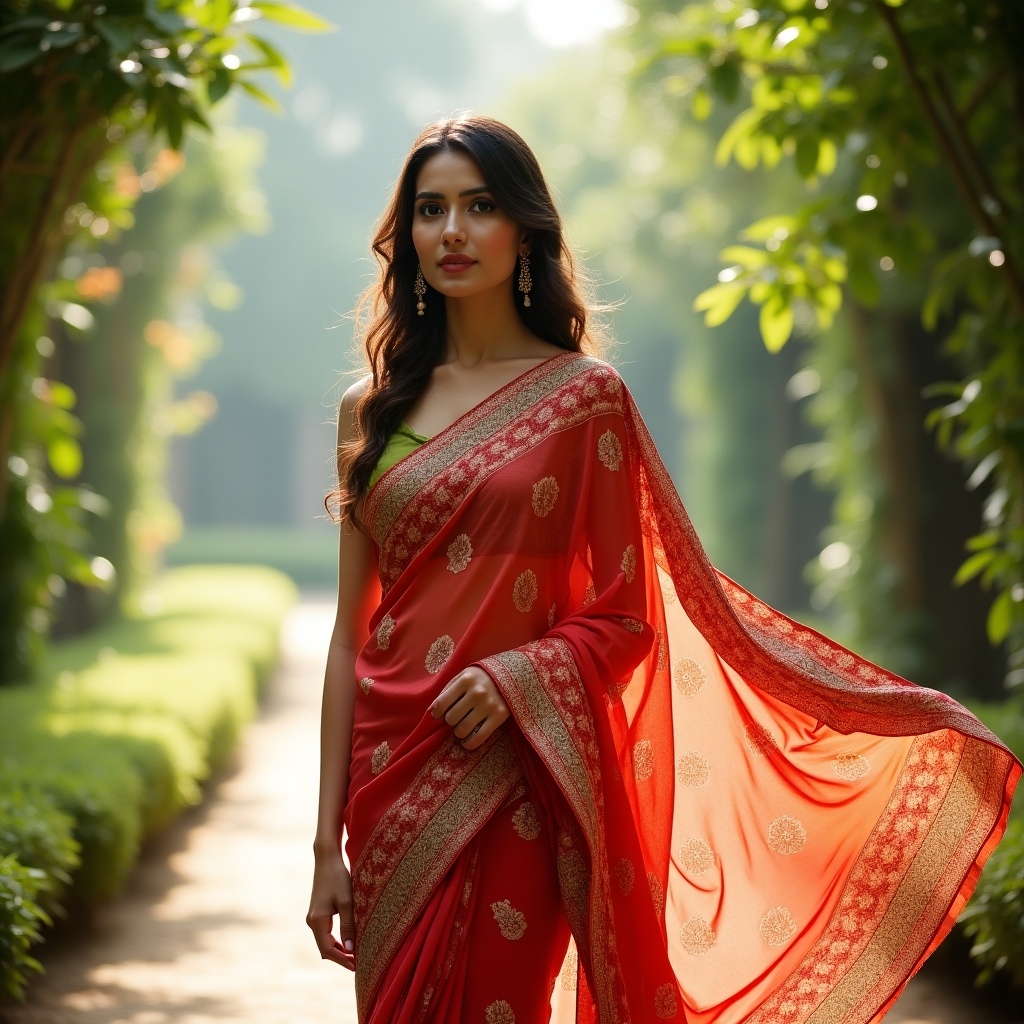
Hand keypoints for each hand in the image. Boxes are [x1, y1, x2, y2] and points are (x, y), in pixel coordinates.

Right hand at [306, 848, 355, 970]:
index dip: (342, 960)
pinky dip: (336, 940)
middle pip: (325, 948)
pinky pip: (325, 933)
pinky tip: (348, 941)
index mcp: (317, 921)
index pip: (328, 950)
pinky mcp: (317, 912)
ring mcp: (313, 917)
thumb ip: (348, 925)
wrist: (327, 859)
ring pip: (325, 941)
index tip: (356, 967)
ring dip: (339, 949)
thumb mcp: (346, 901)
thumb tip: (351, 948)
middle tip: (359, 964)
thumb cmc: (338, 877)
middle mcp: (312, 921)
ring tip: (356, 955)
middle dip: (341, 957)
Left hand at [430, 665, 509, 750]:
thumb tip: (432, 711)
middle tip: (455, 719)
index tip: (438, 715)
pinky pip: (479, 738)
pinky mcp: (499, 716)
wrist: (513, 674)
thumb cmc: (482, 677)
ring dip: (458, 733)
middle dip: (450, 721)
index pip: (442, 702)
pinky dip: (469, 744)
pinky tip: (466, 742)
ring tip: (461, 729)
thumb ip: (449, 689)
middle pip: (451, 718)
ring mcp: (489, 705)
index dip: (436, 712)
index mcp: (466, 679)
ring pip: (462, 729)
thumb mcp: (465, 675)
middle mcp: (477, 692)